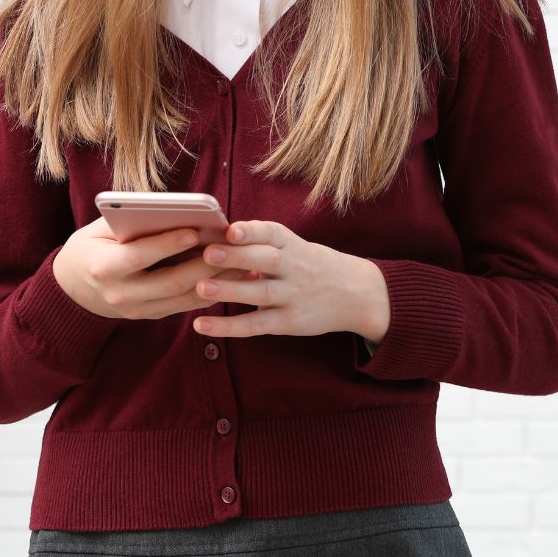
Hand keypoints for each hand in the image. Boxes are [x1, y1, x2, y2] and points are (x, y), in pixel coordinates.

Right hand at [52, 219, 235, 319]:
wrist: (72, 288)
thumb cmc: (92, 246)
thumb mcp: (101, 229)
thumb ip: (131, 221)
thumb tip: (176, 209)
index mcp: (104, 267)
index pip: (139, 256)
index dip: (168, 244)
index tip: (195, 230)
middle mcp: (120, 294)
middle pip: (170, 281)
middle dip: (204, 264)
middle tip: (231, 247)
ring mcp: (137, 310)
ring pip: (184, 297)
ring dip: (217, 281)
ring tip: (244, 262)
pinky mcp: (151, 316)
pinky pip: (186, 305)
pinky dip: (212, 290)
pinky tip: (234, 277)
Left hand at [191, 220, 390, 343]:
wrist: (356, 294)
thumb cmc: (312, 266)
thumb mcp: (296, 248)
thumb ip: (262, 244)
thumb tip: (214, 237)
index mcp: (294, 245)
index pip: (273, 233)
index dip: (252, 231)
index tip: (230, 229)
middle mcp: (295, 268)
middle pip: (266, 260)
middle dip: (237, 256)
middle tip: (208, 253)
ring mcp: (294, 296)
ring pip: (261, 293)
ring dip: (230, 290)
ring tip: (201, 287)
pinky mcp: (290, 322)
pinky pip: (256, 325)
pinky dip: (229, 327)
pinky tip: (202, 325)